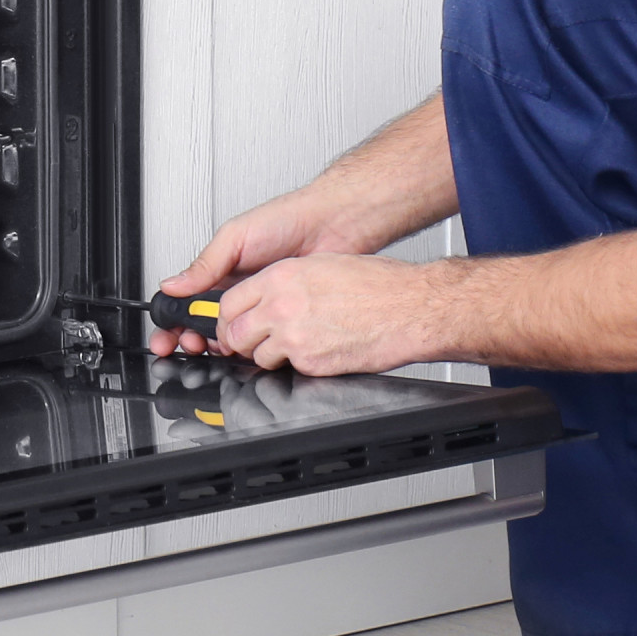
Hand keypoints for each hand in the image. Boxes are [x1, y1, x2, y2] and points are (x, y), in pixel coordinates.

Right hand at [149, 189, 393, 355]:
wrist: (331, 225)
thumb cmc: (286, 220)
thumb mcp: (236, 237)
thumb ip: (205, 264)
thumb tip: (172, 284)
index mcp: (220, 272)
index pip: (187, 303)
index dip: (173, 323)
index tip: (168, 338)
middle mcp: (238, 291)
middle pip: (204, 326)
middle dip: (191, 340)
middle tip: (191, 346)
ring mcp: (260, 306)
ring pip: (231, 336)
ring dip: (219, 346)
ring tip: (218, 346)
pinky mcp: (282, 318)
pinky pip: (263, 338)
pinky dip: (253, 346)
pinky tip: (248, 346)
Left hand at [210, 253, 460, 375]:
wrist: (409, 307)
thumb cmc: (377, 284)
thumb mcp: (322, 266)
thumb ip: (286, 281)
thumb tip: (264, 296)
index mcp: (282, 277)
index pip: (229, 302)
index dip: (227, 317)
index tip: (231, 323)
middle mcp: (282, 305)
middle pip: (233, 332)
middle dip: (239, 341)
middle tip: (251, 342)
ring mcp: (294, 336)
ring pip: (256, 354)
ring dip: (267, 354)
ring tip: (292, 345)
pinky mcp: (310, 361)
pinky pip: (287, 369)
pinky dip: (296, 365)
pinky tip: (318, 350)